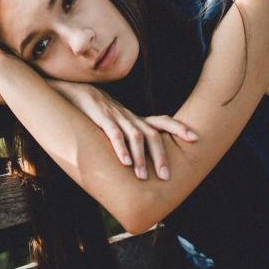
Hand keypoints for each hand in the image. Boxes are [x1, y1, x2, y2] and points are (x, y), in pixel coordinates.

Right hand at [49, 80, 197, 180]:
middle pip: (152, 134)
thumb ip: (127, 138)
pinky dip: (120, 148)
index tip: (195, 138)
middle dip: (161, 155)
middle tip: (165, 176)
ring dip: (141, 157)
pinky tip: (125, 162)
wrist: (74, 92)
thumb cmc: (95, 112)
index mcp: (134, 119)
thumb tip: (137, 161)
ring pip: (135, 136)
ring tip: (143, 176)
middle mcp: (129, 117)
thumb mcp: (115, 123)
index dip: (179, 128)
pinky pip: (113, 133)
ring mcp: (116, 116)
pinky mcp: (100, 117)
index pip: (162, 122)